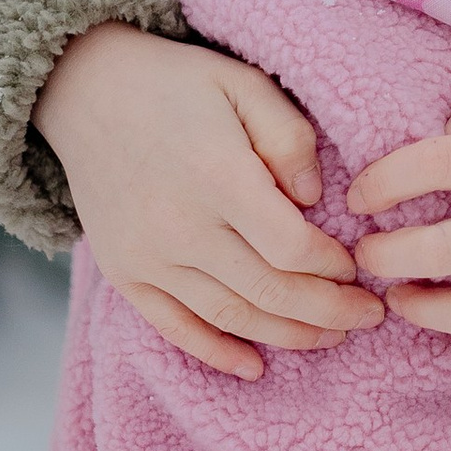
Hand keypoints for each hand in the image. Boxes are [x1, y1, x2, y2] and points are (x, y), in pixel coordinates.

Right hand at [32, 24, 382, 379]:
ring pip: (232, 317)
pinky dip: (217, 354)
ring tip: (330, 336)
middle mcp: (181, 226)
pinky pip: (176, 328)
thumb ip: (288, 137)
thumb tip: (314, 199)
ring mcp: (148, 256)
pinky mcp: (125, 272)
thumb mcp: (243, 84)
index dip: (334, 268)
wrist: (83, 90)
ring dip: (288, 335)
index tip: (357, 267)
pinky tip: (255, 367)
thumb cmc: (175, 83)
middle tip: (367, 316)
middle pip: (271, 292)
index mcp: (218, 177)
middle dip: (330, 313)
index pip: (293, 248)